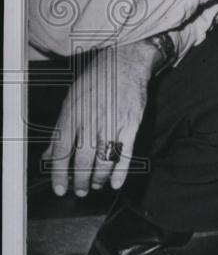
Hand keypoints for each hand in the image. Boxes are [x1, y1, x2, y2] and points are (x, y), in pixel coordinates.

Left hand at [43, 41, 159, 197]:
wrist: (124, 63)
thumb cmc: (96, 81)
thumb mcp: (71, 101)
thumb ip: (60, 130)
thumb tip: (48, 154)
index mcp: (72, 115)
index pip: (61, 152)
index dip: (58, 174)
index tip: (59, 188)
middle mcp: (91, 121)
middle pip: (83, 161)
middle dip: (79, 181)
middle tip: (79, 190)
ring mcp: (113, 124)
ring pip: (104, 161)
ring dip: (98, 178)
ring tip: (94, 185)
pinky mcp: (131, 125)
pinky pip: (125, 154)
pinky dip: (120, 172)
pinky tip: (115, 183)